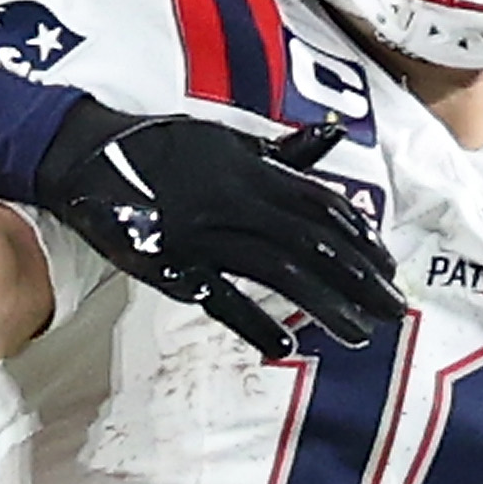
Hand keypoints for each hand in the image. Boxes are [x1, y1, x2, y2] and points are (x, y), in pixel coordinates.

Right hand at [33, 97, 400, 361]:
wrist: (88, 157)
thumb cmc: (163, 148)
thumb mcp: (228, 139)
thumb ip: (284, 151)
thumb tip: (335, 137)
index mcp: (252, 169)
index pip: (320, 205)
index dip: (358, 238)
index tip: (387, 266)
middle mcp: (235, 199)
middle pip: (311, 241)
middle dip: (358, 277)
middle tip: (393, 309)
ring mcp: (203, 234)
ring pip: (277, 269)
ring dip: (323, 304)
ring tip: (359, 333)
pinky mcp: (171, 264)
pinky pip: (217, 296)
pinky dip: (251, 320)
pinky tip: (284, 346)